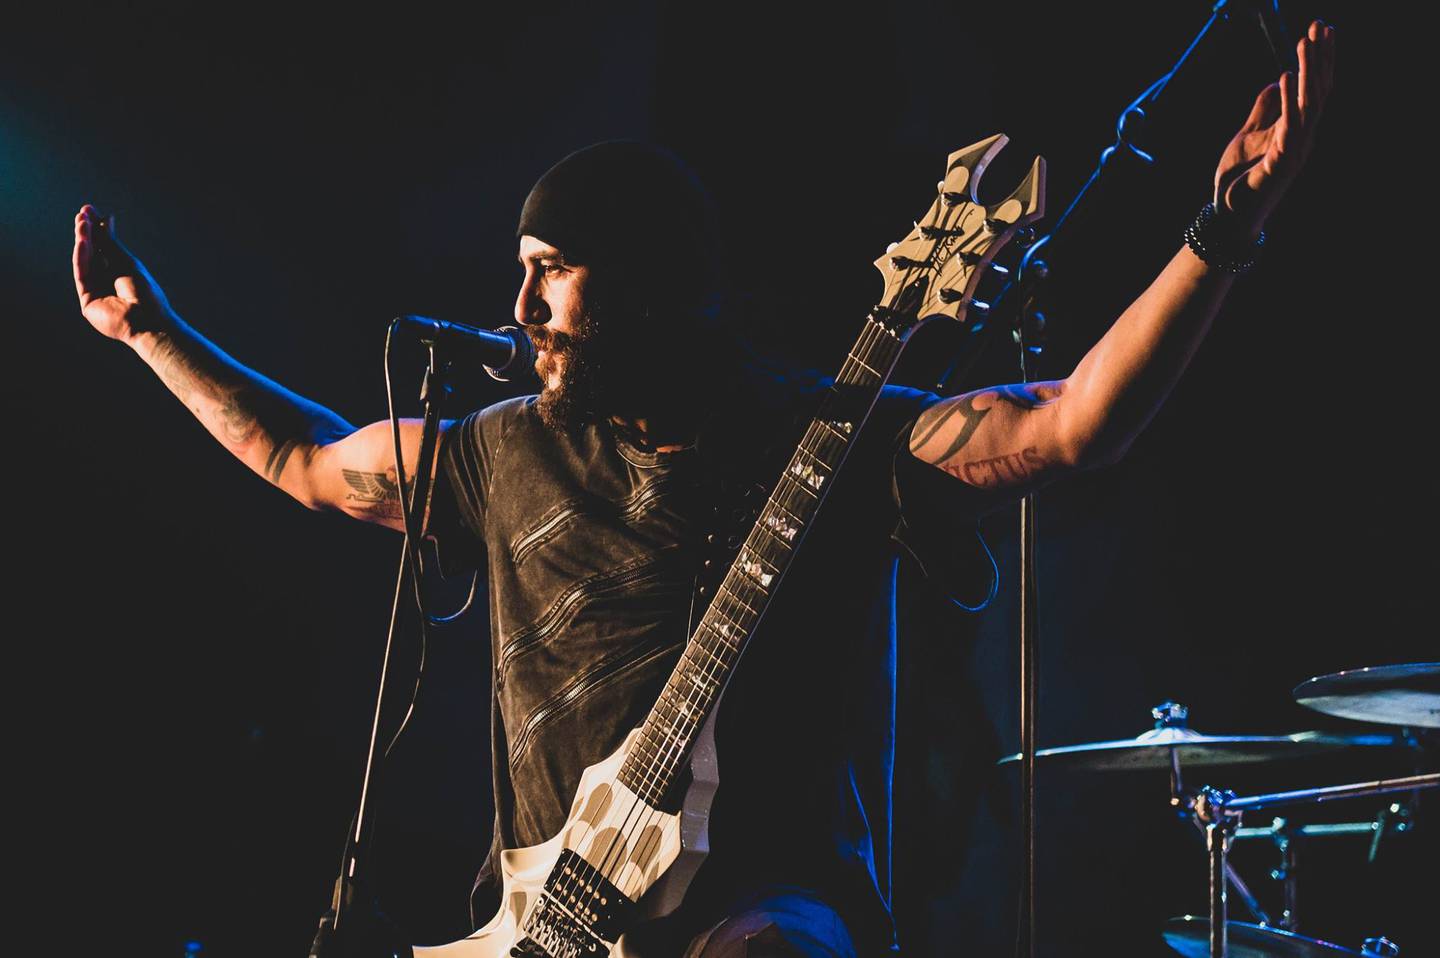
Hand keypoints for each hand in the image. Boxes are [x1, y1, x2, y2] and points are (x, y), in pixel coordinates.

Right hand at [73, 205, 175, 343]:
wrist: (148, 320)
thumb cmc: (144, 291)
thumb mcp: (125, 262)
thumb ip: (110, 242)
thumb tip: (105, 218)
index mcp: (121, 271)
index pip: (104, 246)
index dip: (96, 228)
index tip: (90, 210)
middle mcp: (107, 280)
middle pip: (93, 252)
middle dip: (87, 232)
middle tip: (82, 212)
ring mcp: (96, 291)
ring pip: (85, 262)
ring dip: (83, 241)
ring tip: (82, 222)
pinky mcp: (87, 301)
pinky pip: (82, 275)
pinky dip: (82, 257)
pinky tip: (82, 242)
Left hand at [1213, 20, 1335, 234]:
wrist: (1227, 217)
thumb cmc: (1239, 180)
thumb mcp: (1248, 135)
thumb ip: (1263, 110)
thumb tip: (1276, 81)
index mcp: (1296, 131)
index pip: (1314, 89)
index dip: (1319, 60)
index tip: (1320, 30)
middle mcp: (1302, 139)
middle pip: (1317, 92)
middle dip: (1319, 58)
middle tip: (1319, 26)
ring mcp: (1293, 153)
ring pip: (1308, 106)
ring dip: (1307, 73)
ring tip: (1304, 44)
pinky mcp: (1279, 164)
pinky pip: (1287, 128)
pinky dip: (1288, 101)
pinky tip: (1286, 77)